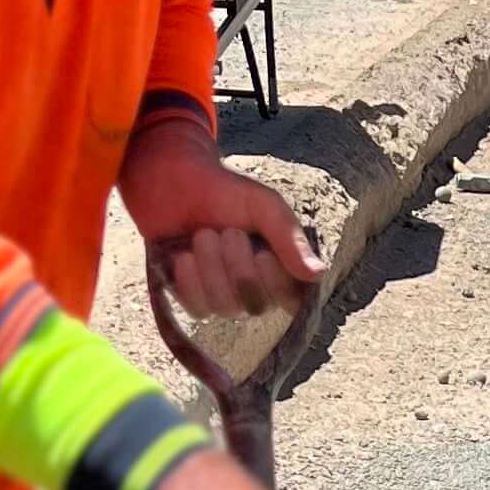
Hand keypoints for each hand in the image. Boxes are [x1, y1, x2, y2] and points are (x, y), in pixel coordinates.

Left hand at [125, 124, 322, 321]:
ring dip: (211, 269)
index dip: (276, 284)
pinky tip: (183, 256)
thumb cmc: (223, 190)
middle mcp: (254, 287)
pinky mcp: (192, 297)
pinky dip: (190, 282)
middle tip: (228, 232)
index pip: (291, 299)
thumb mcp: (263, 205)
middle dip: (238, 269)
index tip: (262, 254)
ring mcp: (222, 295)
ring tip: (202, 235)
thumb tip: (317, 273)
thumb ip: (289, 237)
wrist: (172, 180)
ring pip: (225, 307)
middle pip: (255, 306)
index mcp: (278, 265)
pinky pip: (198, 308)